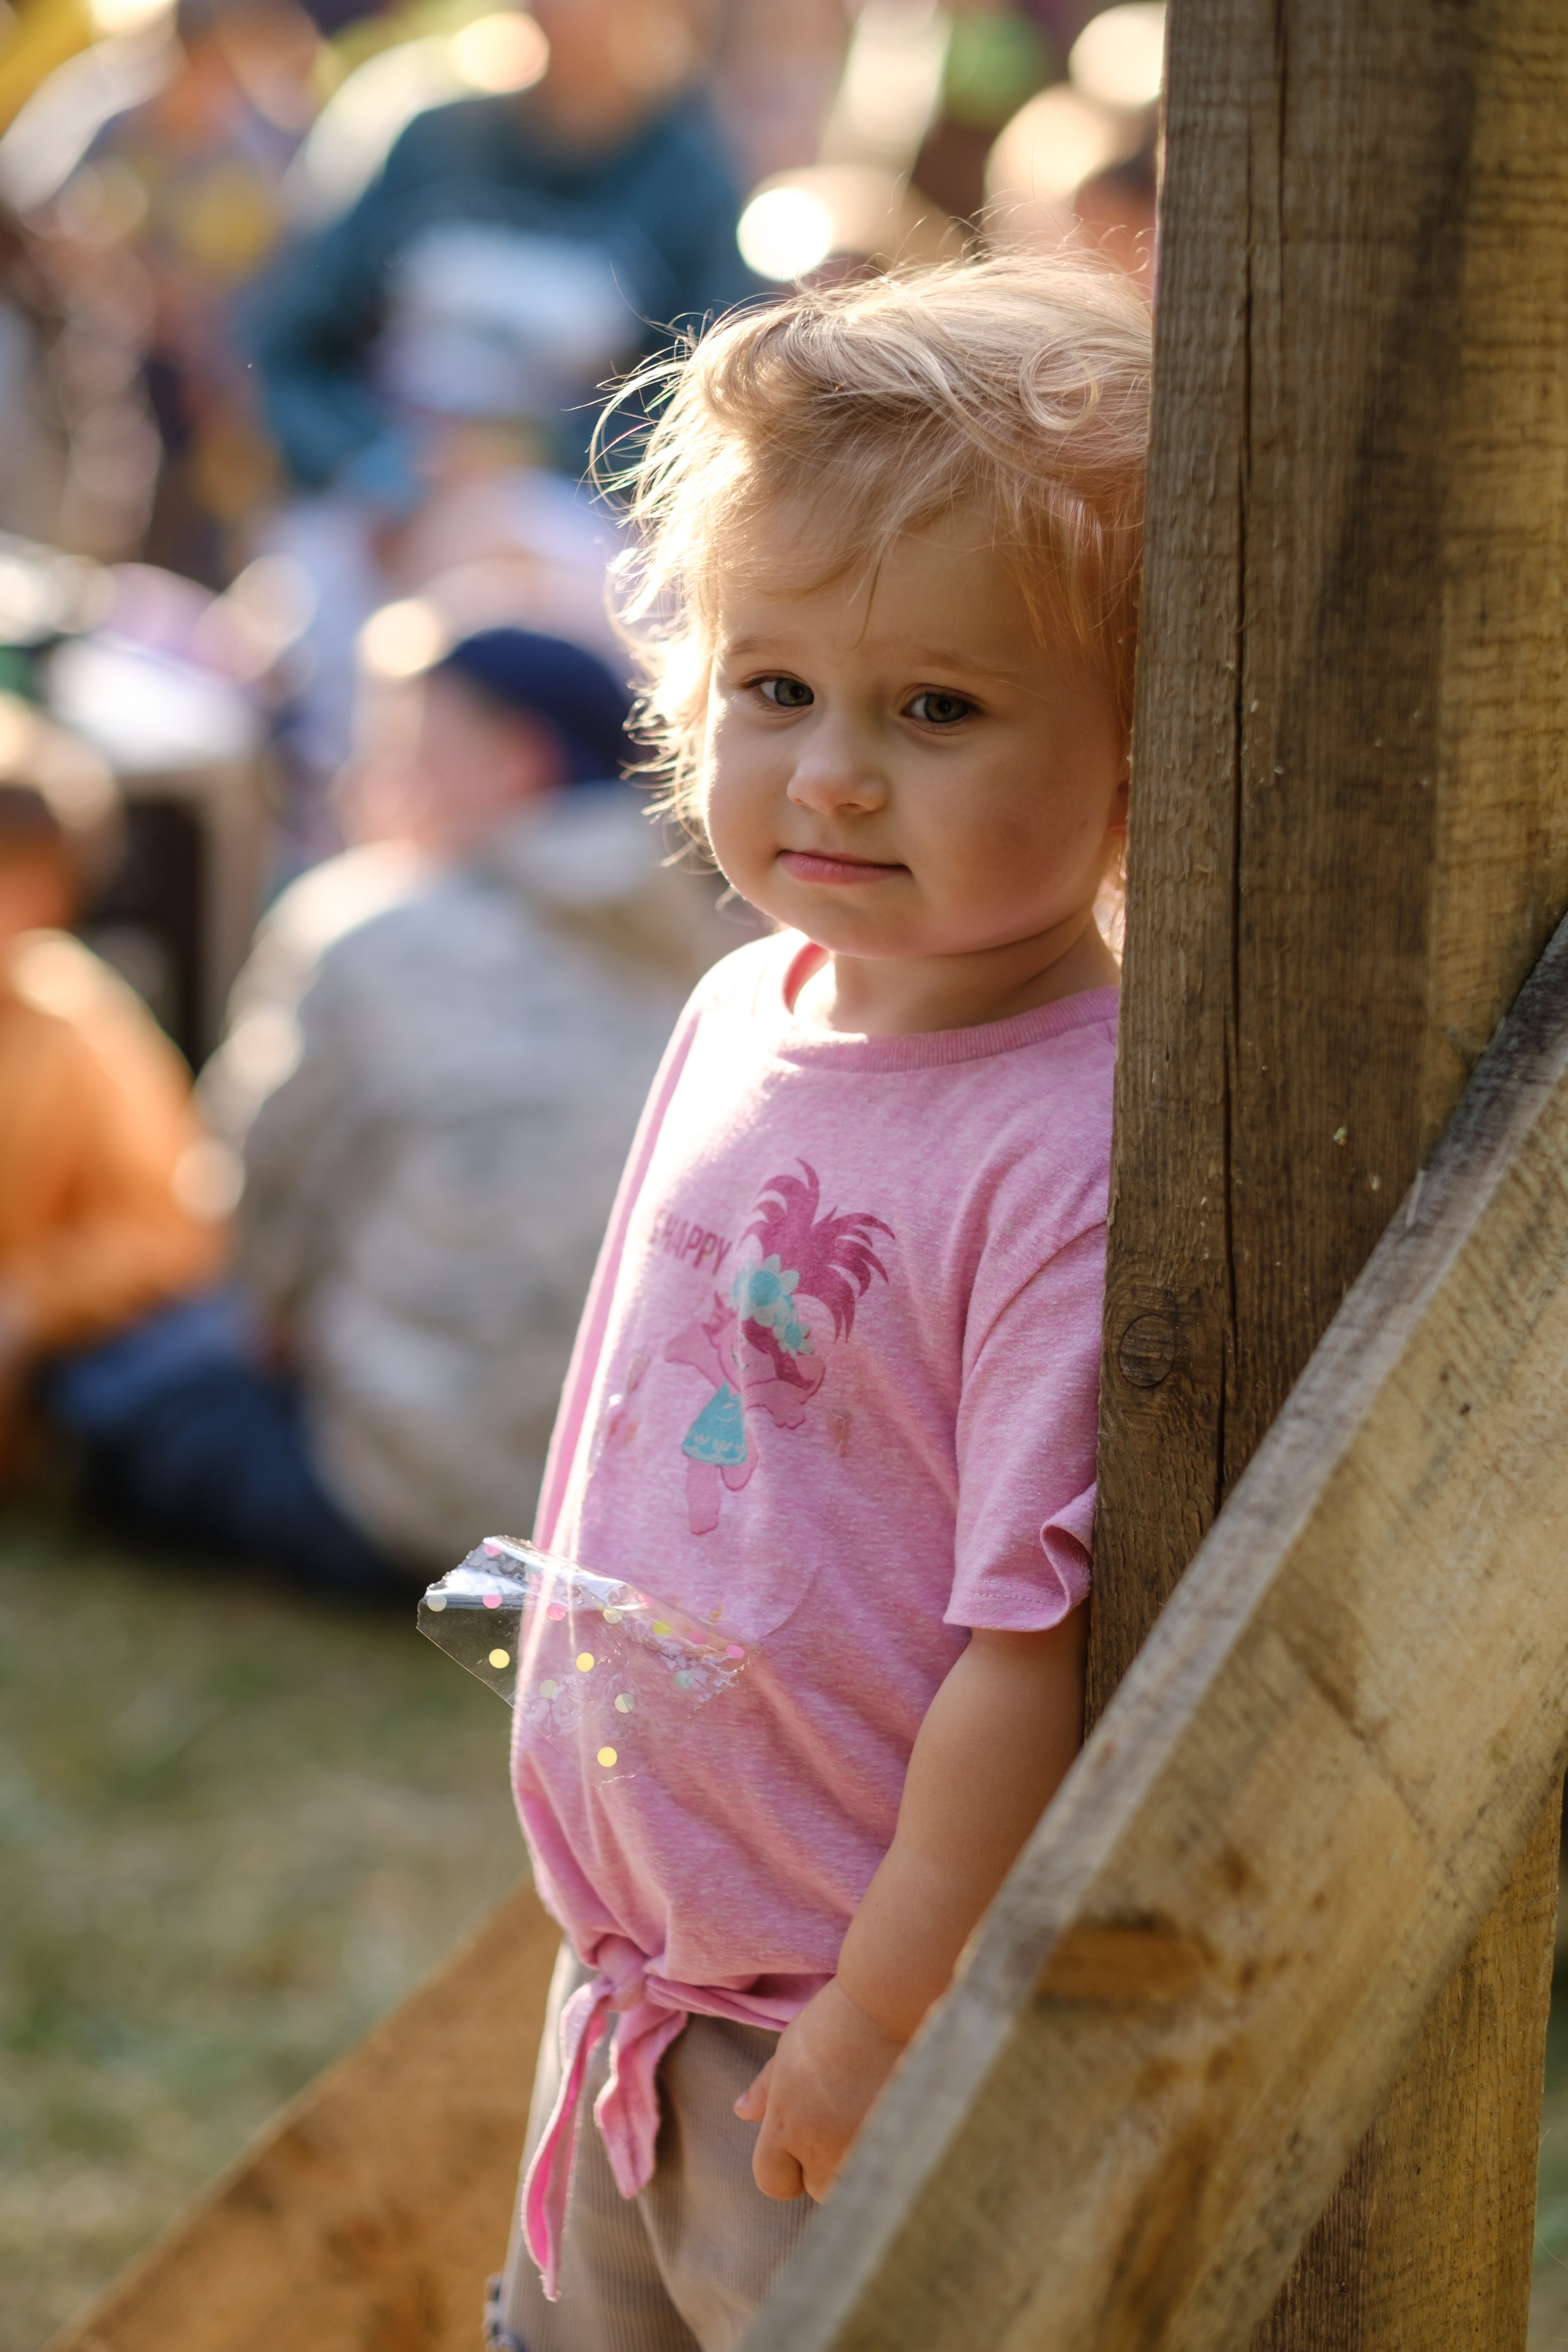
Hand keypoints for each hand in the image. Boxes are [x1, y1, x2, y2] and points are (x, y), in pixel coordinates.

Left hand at [734, 1977, 906, 2202]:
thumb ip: (766, 2089)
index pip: (771, 2181)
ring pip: (853, 2187)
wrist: (888, 2005)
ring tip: (870, 2120)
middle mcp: (821, 2148)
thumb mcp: (789, 2050)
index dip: (785, 2167)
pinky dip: (890, 2158)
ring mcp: (861, 2152)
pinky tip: (896, 2123)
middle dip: (826, 2168)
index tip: (805, 2137)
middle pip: (818, 2190)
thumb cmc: (835, 2021)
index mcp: (786, 2125)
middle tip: (844, 2121)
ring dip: (858, 2166)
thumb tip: (742, 2112)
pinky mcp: (899, 2150)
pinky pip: (889, 2175)